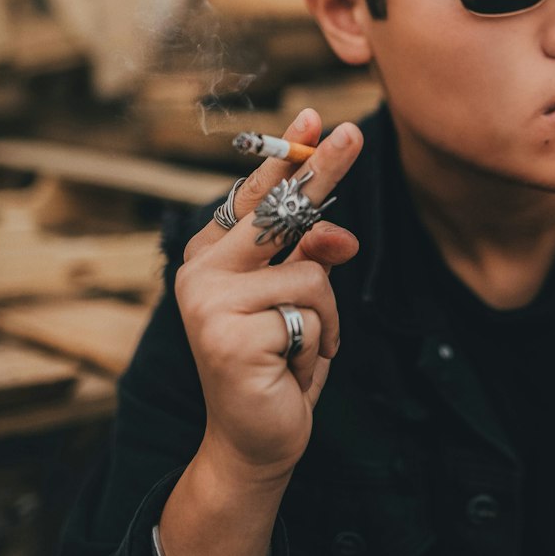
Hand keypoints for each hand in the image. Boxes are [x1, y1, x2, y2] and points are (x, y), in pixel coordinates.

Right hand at [175, 109, 361, 482]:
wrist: (255, 440)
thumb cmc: (278, 364)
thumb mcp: (299, 301)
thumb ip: (309, 258)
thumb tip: (338, 235)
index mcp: (212, 255)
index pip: (255, 194)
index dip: (288, 154)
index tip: (315, 114)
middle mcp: (199, 271)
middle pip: (279, 210)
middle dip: (322, 171)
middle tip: (355, 133)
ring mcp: (208, 301)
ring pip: (311, 273)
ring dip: (326, 318)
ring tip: (300, 350)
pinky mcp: (229, 334)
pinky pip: (312, 313)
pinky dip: (319, 343)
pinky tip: (290, 370)